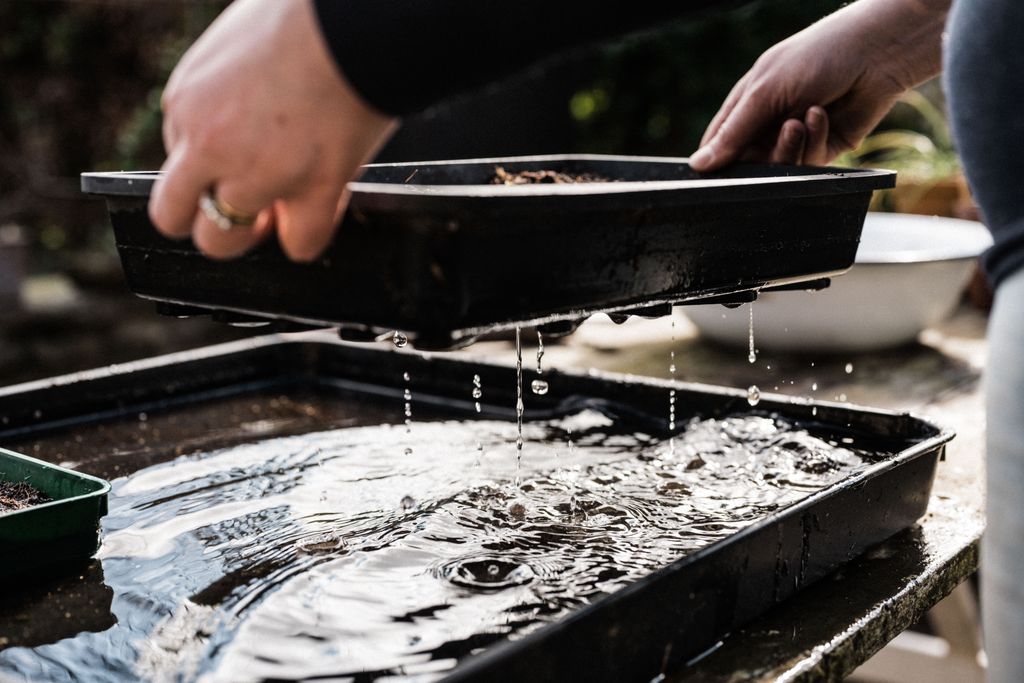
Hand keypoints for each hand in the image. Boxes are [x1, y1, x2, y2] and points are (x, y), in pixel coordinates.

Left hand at [150, 0, 396, 260]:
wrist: (355, 20)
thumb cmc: (308, 16)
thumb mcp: (238, 42)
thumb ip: (228, 86)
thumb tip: (248, 102)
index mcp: (186, 102)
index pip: (181, 159)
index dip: (217, 165)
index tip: (250, 155)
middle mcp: (208, 145)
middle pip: (173, 215)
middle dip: (208, 216)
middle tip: (251, 206)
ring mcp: (256, 175)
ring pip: (224, 241)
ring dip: (255, 231)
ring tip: (286, 212)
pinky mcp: (309, 193)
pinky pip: (299, 245)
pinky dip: (311, 236)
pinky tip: (327, 206)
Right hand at [690, 0, 949, 170]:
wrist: (879, 52)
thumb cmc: (818, 55)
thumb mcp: (765, 91)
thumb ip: (732, 132)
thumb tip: (698, 165)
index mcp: (747, 104)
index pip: (719, 143)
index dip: (716, 160)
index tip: (715, 176)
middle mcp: (768, 124)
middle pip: (748, 163)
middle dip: (761, 155)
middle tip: (780, 130)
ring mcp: (795, 138)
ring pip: (778, 168)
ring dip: (791, 147)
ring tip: (804, 119)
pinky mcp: (823, 149)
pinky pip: (808, 165)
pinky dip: (814, 142)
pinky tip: (823, 116)